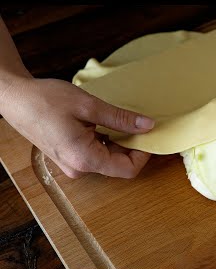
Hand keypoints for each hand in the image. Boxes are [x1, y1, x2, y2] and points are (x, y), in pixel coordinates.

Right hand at [0, 77, 154, 178]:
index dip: (144, 154)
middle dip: (132, 146)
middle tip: (137, 122)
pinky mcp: (69, 157)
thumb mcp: (89, 106)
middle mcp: (79, 167)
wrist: (14, 98)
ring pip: (108, 159)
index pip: (128, 170)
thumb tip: (147, 126)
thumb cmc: (45, 100)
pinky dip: (106, 141)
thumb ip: (121, 119)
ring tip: (117, 119)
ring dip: (119, 142)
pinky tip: (103, 123)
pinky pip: (96, 154)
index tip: (149, 134)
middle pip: (119, 165)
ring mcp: (73, 164)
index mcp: (85, 159)